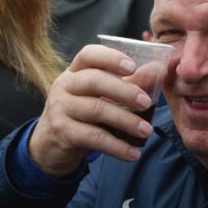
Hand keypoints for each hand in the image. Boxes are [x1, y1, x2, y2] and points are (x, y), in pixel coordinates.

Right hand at [28, 45, 156, 176]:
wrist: (50, 144)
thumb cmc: (83, 113)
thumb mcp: (101, 95)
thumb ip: (128, 82)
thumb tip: (156, 70)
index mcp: (75, 71)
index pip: (89, 55)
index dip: (111, 58)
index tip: (133, 67)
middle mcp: (64, 85)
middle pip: (95, 81)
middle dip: (125, 91)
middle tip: (146, 103)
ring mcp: (60, 108)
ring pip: (97, 110)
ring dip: (126, 121)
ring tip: (146, 130)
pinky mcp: (62, 132)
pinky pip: (94, 137)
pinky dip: (117, 146)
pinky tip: (133, 153)